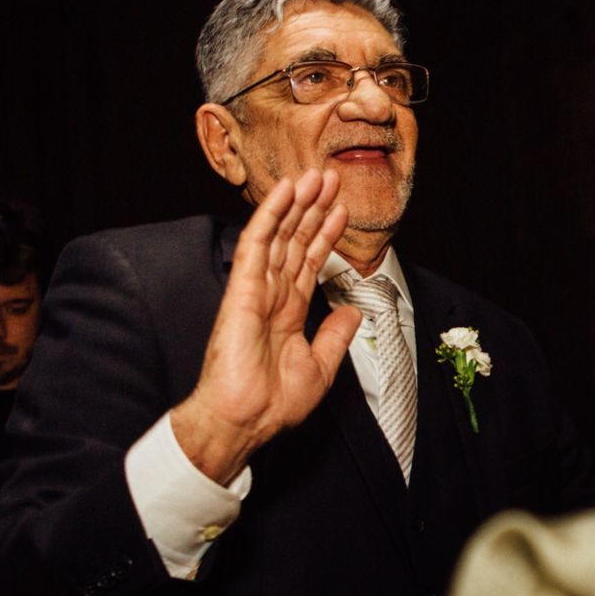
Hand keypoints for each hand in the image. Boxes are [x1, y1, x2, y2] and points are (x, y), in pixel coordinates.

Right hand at [170, 170, 363, 482]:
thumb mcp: (320, 368)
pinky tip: (285, 192)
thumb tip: (352, 310)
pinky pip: (257, 244)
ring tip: (315, 176)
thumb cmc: (273, 404)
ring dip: (296, 204)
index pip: (308, 263)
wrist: (246, 419)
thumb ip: (335, 335)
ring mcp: (256, 290)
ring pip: (278, 235)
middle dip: (313, 210)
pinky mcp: (241, 289)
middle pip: (294, 242)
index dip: (325, 235)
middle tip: (330, 179)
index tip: (340, 211)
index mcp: (288, 313)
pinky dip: (270, 215)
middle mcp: (271, 296)